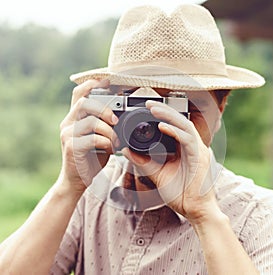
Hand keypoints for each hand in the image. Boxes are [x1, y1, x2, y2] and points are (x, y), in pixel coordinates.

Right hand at [59, 79, 118, 193]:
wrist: (76, 180)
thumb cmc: (91, 157)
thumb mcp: (98, 137)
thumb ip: (104, 124)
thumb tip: (122, 112)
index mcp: (74, 118)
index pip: (79, 94)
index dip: (92, 84)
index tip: (108, 81)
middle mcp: (68, 123)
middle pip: (84, 102)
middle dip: (104, 108)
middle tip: (116, 119)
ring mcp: (68, 135)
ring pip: (91, 121)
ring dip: (109, 130)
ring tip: (116, 140)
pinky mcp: (72, 148)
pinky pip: (92, 139)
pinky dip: (106, 142)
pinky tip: (111, 149)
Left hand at [122, 100, 216, 222]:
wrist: (196, 211)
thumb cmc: (181, 194)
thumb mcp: (158, 175)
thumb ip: (144, 163)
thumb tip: (127, 151)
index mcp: (185, 149)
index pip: (175, 127)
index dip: (163, 115)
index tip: (147, 109)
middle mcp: (193, 147)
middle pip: (180, 121)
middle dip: (164, 110)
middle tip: (148, 103)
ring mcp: (198, 151)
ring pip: (185, 125)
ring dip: (168, 116)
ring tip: (153, 109)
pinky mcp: (200, 158)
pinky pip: (188, 139)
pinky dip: (175, 131)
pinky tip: (162, 126)